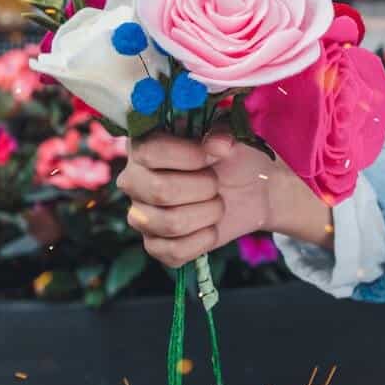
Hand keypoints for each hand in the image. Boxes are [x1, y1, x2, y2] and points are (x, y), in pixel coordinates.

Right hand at [117, 123, 332, 267]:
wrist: (250, 188)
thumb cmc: (231, 154)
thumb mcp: (228, 134)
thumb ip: (220, 133)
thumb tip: (218, 145)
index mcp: (144, 145)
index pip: (150, 152)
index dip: (187, 156)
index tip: (213, 155)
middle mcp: (133, 180)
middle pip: (160, 191)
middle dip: (203, 187)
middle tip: (216, 182)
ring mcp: (140, 215)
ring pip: (170, 224)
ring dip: (208, 213)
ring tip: (217, 202)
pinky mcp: (154, 245)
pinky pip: (174, 252)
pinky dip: (204, 239)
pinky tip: (211, 226)